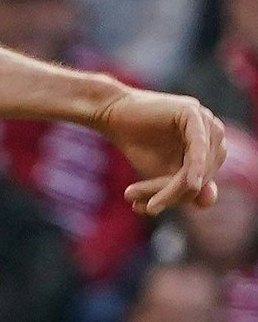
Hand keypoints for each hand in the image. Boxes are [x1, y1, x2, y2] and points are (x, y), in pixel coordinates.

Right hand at [90, 87, 224, 214]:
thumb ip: (185, 186)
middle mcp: (212, 130)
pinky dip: (196, 168)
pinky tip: (191, 184)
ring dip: (175, 188)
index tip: (149, 208)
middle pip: (204, 174)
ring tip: (147, 201)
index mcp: (209, 144)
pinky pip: (199, 147)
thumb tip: (209, 202)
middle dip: (174, 194)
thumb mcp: (161, 172)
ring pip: (200, 166)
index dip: (179, 197)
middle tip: (145, 206)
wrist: (110, 113)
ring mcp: (204, 119)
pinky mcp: (192, 113)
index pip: (203, 178)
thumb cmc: (135, 141)